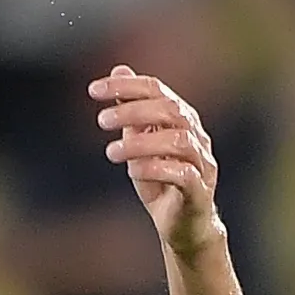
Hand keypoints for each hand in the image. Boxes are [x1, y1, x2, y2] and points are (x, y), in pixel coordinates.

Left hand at [92, 67, 223, 263]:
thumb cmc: (160, 179)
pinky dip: (157, 169)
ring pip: (179, 141)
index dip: (126, 86)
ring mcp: (202, 163)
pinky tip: (133, 171)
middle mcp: (196, 136)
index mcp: (181, 119)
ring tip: (110, 152)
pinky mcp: (199, 191)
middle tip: (101, 121)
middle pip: (171, 110)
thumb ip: (132, 109)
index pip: (157, 90)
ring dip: (141, 143)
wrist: (182, 225)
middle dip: (133, 111)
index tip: (93, 90)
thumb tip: (119, 69)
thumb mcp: (140, 140)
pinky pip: (184, 174)